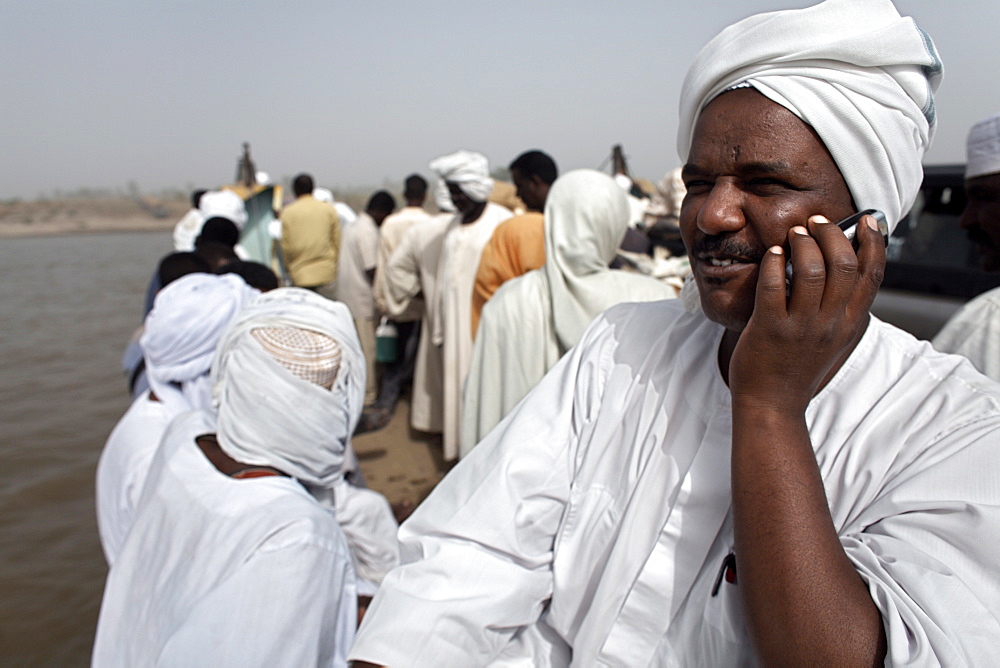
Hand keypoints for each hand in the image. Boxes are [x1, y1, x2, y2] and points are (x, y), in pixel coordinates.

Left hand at [728, 213, 884, 412]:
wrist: (772, 404)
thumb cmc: (797, 366)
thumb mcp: (833, 338)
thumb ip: (843, 306)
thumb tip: (847, 263)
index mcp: (849, 323)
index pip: (873, 274)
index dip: (873, 241)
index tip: (866, 220)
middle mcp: (830, 323)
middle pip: (844, 264)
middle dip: (832, 233)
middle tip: (817, 222)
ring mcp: (801, 326)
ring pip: (811, 269)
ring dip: (803, 243)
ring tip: (794, 234)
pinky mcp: (770, 329)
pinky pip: (774, 285)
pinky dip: (774, 262)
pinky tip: (772, 254)